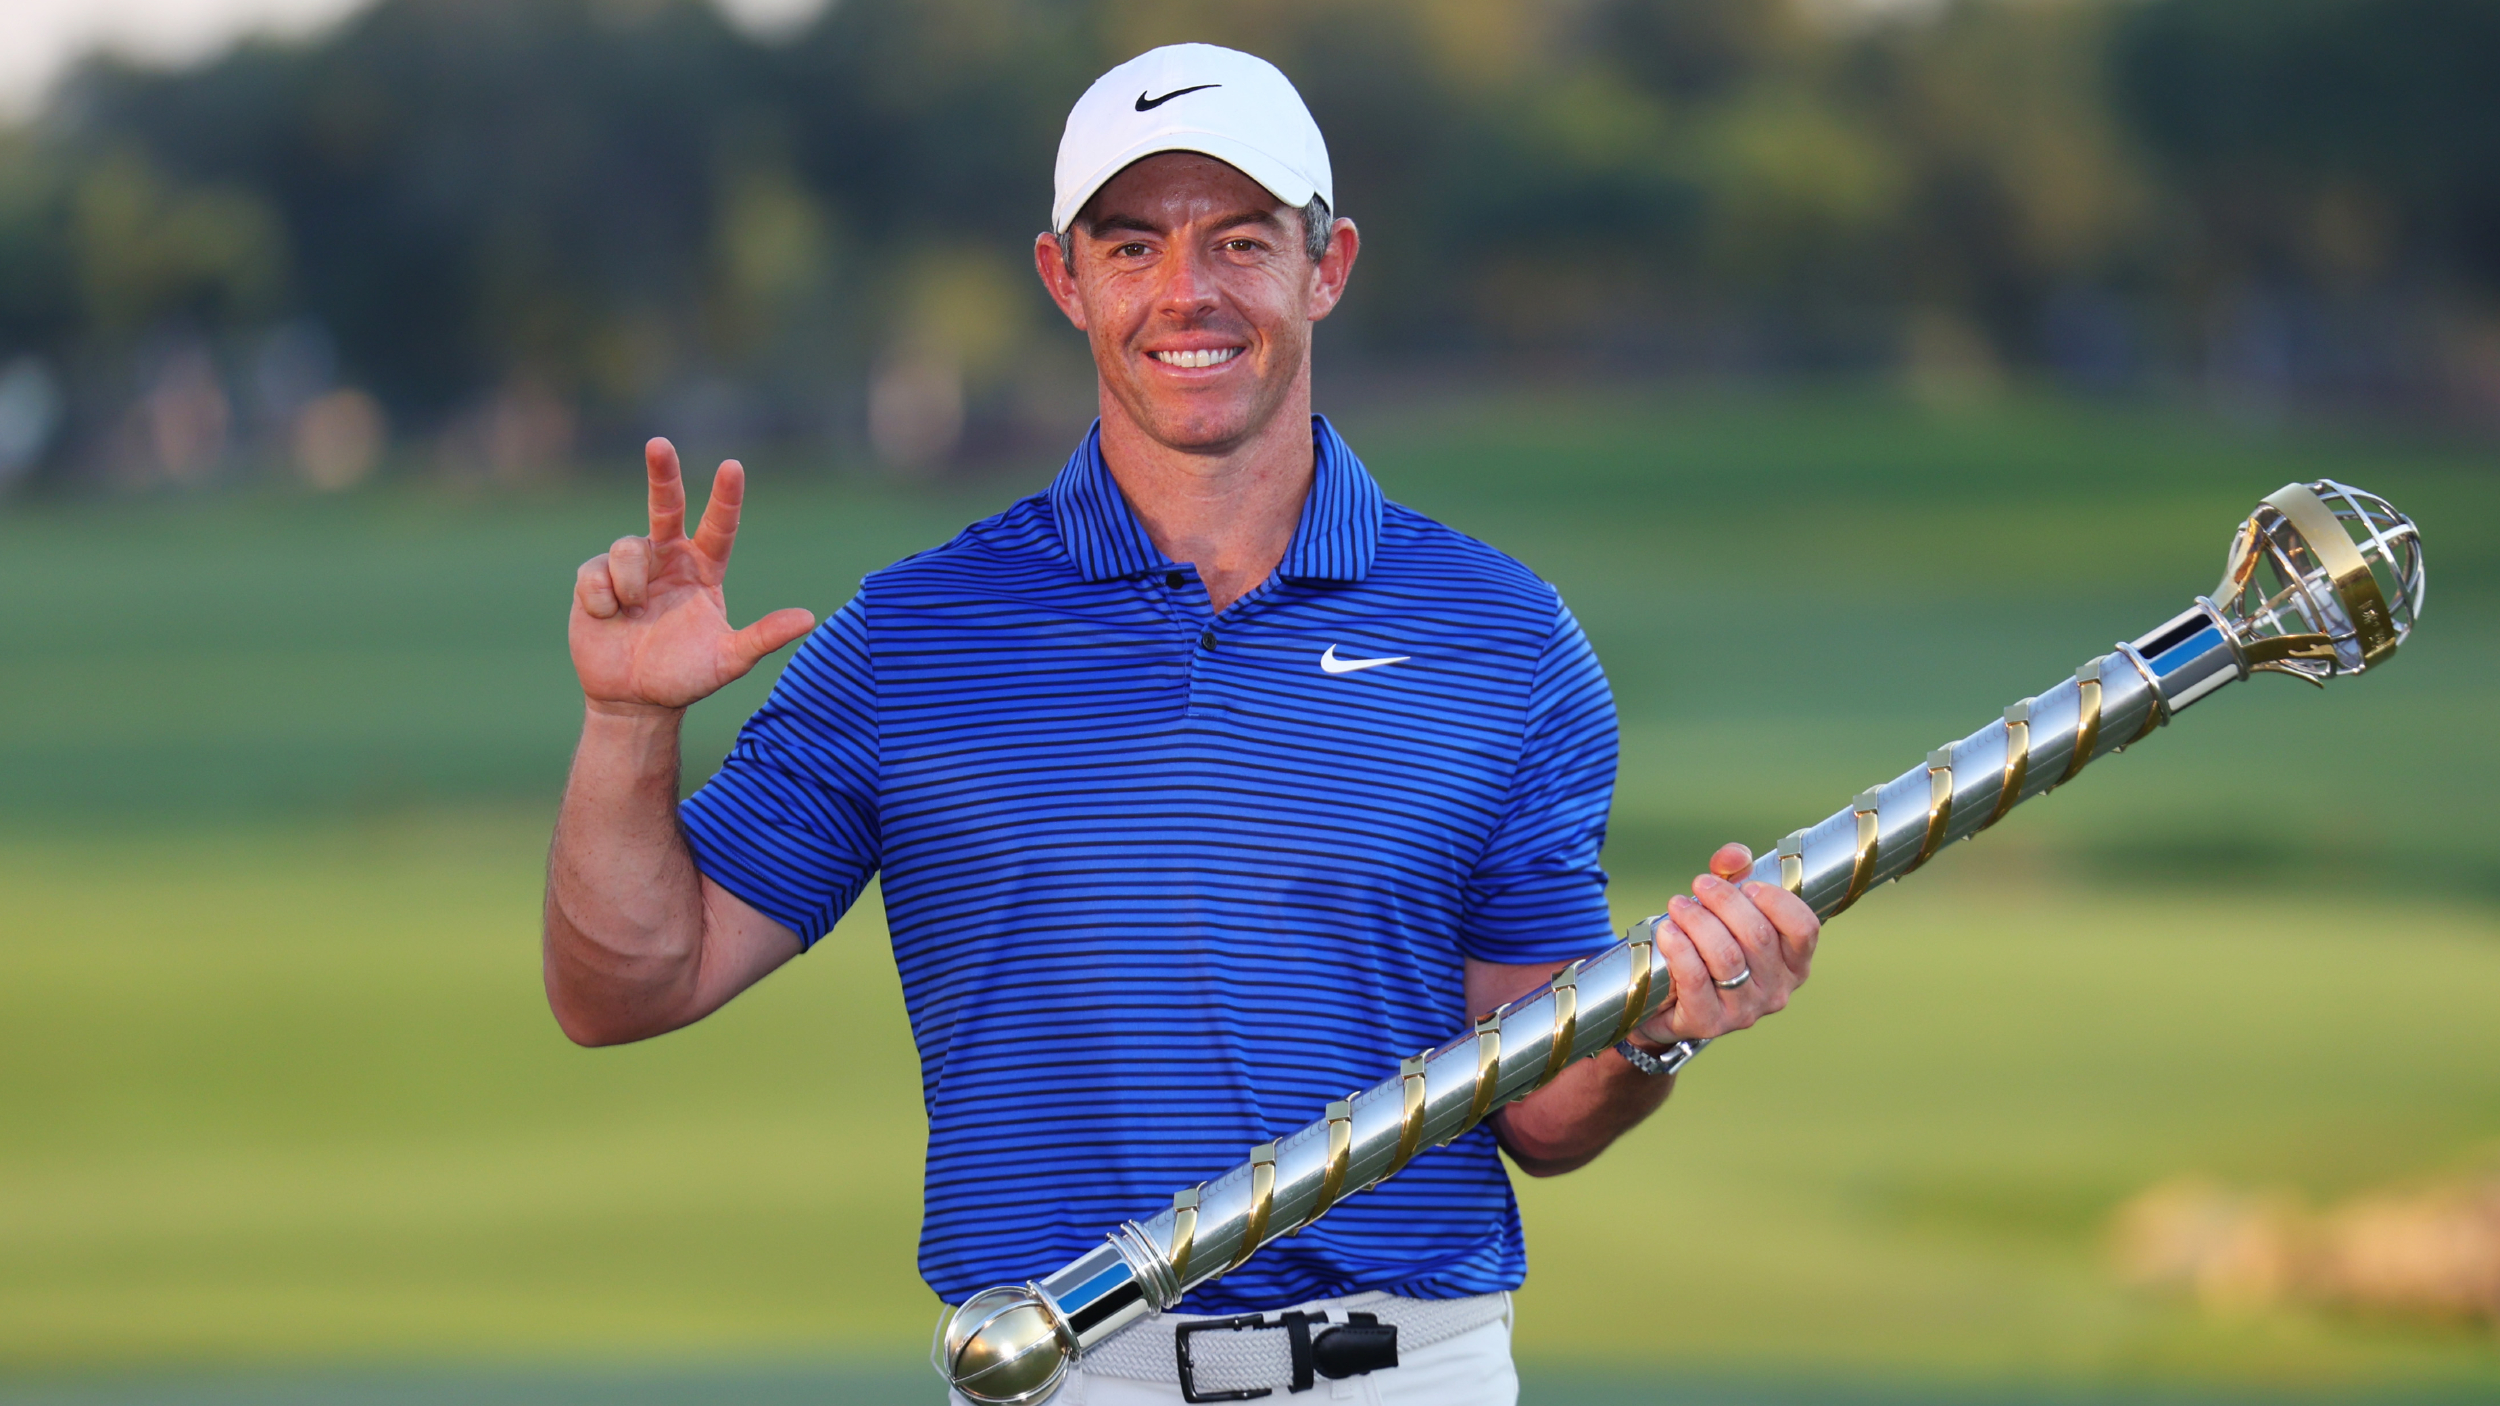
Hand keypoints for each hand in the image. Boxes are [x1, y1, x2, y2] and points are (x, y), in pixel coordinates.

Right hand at [569, 438, 816, 713]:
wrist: (634, 699)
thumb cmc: (686, 676)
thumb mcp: (728, 660)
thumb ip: (763, 637)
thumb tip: (809, 619)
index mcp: (704, 569)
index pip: (720, 526)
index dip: (726, 496)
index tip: (733, 466)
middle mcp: (670, 559)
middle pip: (667, 504)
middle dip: (662, 472)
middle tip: (659, 443)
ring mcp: (632, 566)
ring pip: (628, 548)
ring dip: (631, 583)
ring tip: (633, 612)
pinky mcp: (594, 578)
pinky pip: (595, 572)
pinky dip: (603, 599)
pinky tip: (608, 617)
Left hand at [1637, 843, 1820, 1045]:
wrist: (1667, 1001)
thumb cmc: (1706, 948)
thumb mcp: (1725, 908)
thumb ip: (1733, 874)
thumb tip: (1734, 855)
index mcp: (1793, 963)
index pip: (1804, 929)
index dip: (1776, 900)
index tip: (1747, 883)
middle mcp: (1776, 990)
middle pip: (1758, 936)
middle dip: (1725, 901)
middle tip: (1700, 884)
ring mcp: (1745, 1010)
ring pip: (1726, 957)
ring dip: (1698, 921)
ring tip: (1677, 905)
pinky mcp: (1709, 1022)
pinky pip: (1695, 979)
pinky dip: (1679, 948)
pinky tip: (1666, 931)